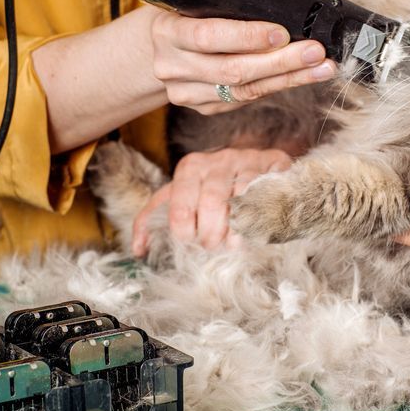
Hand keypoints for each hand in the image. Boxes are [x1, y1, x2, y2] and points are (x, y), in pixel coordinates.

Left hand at [131, 147, 291, 253]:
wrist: (261, 166)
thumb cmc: (216, 187)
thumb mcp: (182, 196)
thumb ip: (156, 218)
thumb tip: (138, 249)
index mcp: (190, 167)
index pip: (179, 207)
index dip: (183, 233)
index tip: (189, 244)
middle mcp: (217, 161)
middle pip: (209, 204)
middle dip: (209, 235)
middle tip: (211, 248)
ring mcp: (246, 162)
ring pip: (236, 202)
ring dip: (232, 232)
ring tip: (230, 246)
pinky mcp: (271, 167)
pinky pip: (261, 199)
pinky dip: (254, 222)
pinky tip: (250, 234)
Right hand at [149, 0, 336, 114]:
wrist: (167, 43)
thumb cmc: (198, 5)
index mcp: (167, 29)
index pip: (207, 36)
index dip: (246, 37)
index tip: (282, 32)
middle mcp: (170, 64)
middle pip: (231, 70)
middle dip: (279, 63)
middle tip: (315, 52)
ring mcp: (184, 91)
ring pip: (242, 91)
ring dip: (286, 79)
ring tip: (321, 68)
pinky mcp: (203, 107)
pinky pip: (243, 101)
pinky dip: (275, 88)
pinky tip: (300, 77)